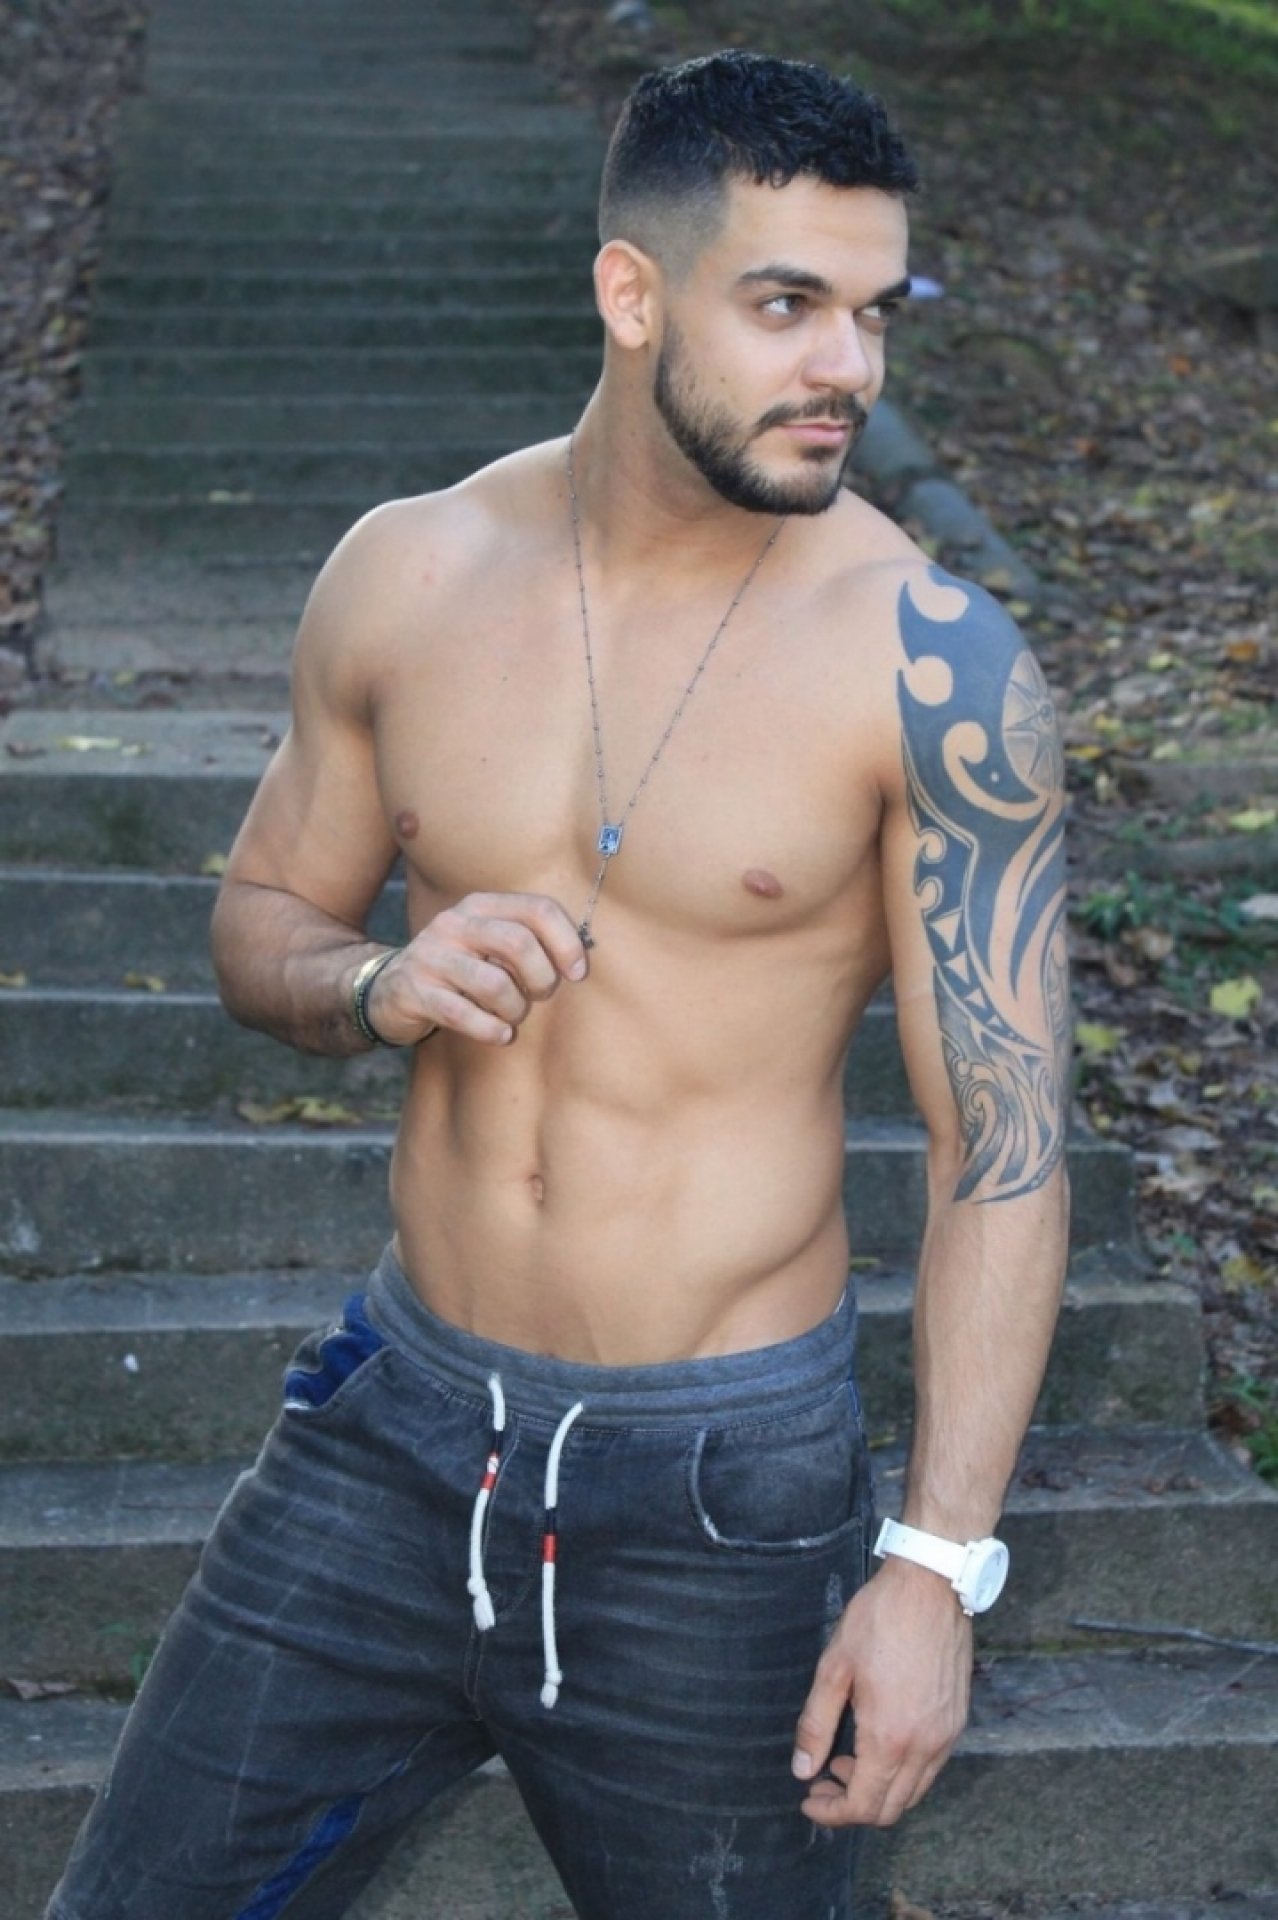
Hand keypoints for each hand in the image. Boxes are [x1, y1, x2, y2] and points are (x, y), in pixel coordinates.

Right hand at [367, 892, 587, 1046]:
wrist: (388, 989)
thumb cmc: (458, 970)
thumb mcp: (488, 945)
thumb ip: (527, 942)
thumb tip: (578, 960)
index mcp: (480, 905)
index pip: (537, 909)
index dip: (567, 942)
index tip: (577, 973)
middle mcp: (454, 924)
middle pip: (518, 943)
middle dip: (541, 978)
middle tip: (539, 997)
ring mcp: (430, 956)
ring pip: (493, 983)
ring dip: (515, 1009)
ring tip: (513, 1018)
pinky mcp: (414, 990)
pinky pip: (463, 1014)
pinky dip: (490, 1029)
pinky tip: (500, 1035)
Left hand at [792, 1558, 972, 1827]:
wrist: (931, 1586)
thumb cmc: (879, 1620)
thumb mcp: (834, 1667)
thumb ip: (816, 1724)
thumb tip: (802, 1769)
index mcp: (889, 1737)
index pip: (863, 1805)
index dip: (832, 1812)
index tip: (809, 1799)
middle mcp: (925, 1747)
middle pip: (890, 1809)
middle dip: (852, 1805)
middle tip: (823, 1779)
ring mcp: (946, 1736)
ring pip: (913, 1792)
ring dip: (879, 1789)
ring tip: (846, 1758)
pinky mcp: (957, 1721)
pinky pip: (930, 1768)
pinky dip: (902, 1772)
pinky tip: (879, 1742)